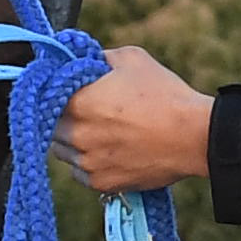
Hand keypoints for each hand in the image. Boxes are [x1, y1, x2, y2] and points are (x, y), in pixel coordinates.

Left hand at [60, 44, 214, 193]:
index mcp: (78, 101)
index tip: (70, 92)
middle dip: (65, 118)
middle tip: (87, 113)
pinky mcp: (101, 182)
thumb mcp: (131, 59)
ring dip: (74, 142)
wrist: (194, 136)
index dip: (57, 93)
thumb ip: (98, 58)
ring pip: (63, 152)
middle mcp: (76, 134)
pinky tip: (109, 152)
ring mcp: (87, 162)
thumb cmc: (164, 94)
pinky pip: (81, 173)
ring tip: (100, 133)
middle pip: (51, 126)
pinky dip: (89, 163)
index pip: (47, 96)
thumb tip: (83, 60)